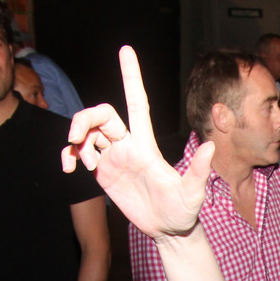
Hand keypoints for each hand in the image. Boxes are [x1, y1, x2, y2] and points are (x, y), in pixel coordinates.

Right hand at [64, 47, 211, 239]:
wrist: (167, 230)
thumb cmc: (183, 211)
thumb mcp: (192, 193)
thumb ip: (198, 171)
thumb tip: (212, 148)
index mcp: (146, 144)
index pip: (136, 102)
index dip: (132, 76)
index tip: (125, 50)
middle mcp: (128, 145)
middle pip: (101, 116)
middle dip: (83, 119)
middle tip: (74, 137)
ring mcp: (114, 158)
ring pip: (88, 133)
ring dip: (76, 141)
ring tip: (78, 162)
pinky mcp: (103, 173)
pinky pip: (79, 154)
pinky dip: (69, 156)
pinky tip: (67, 168)